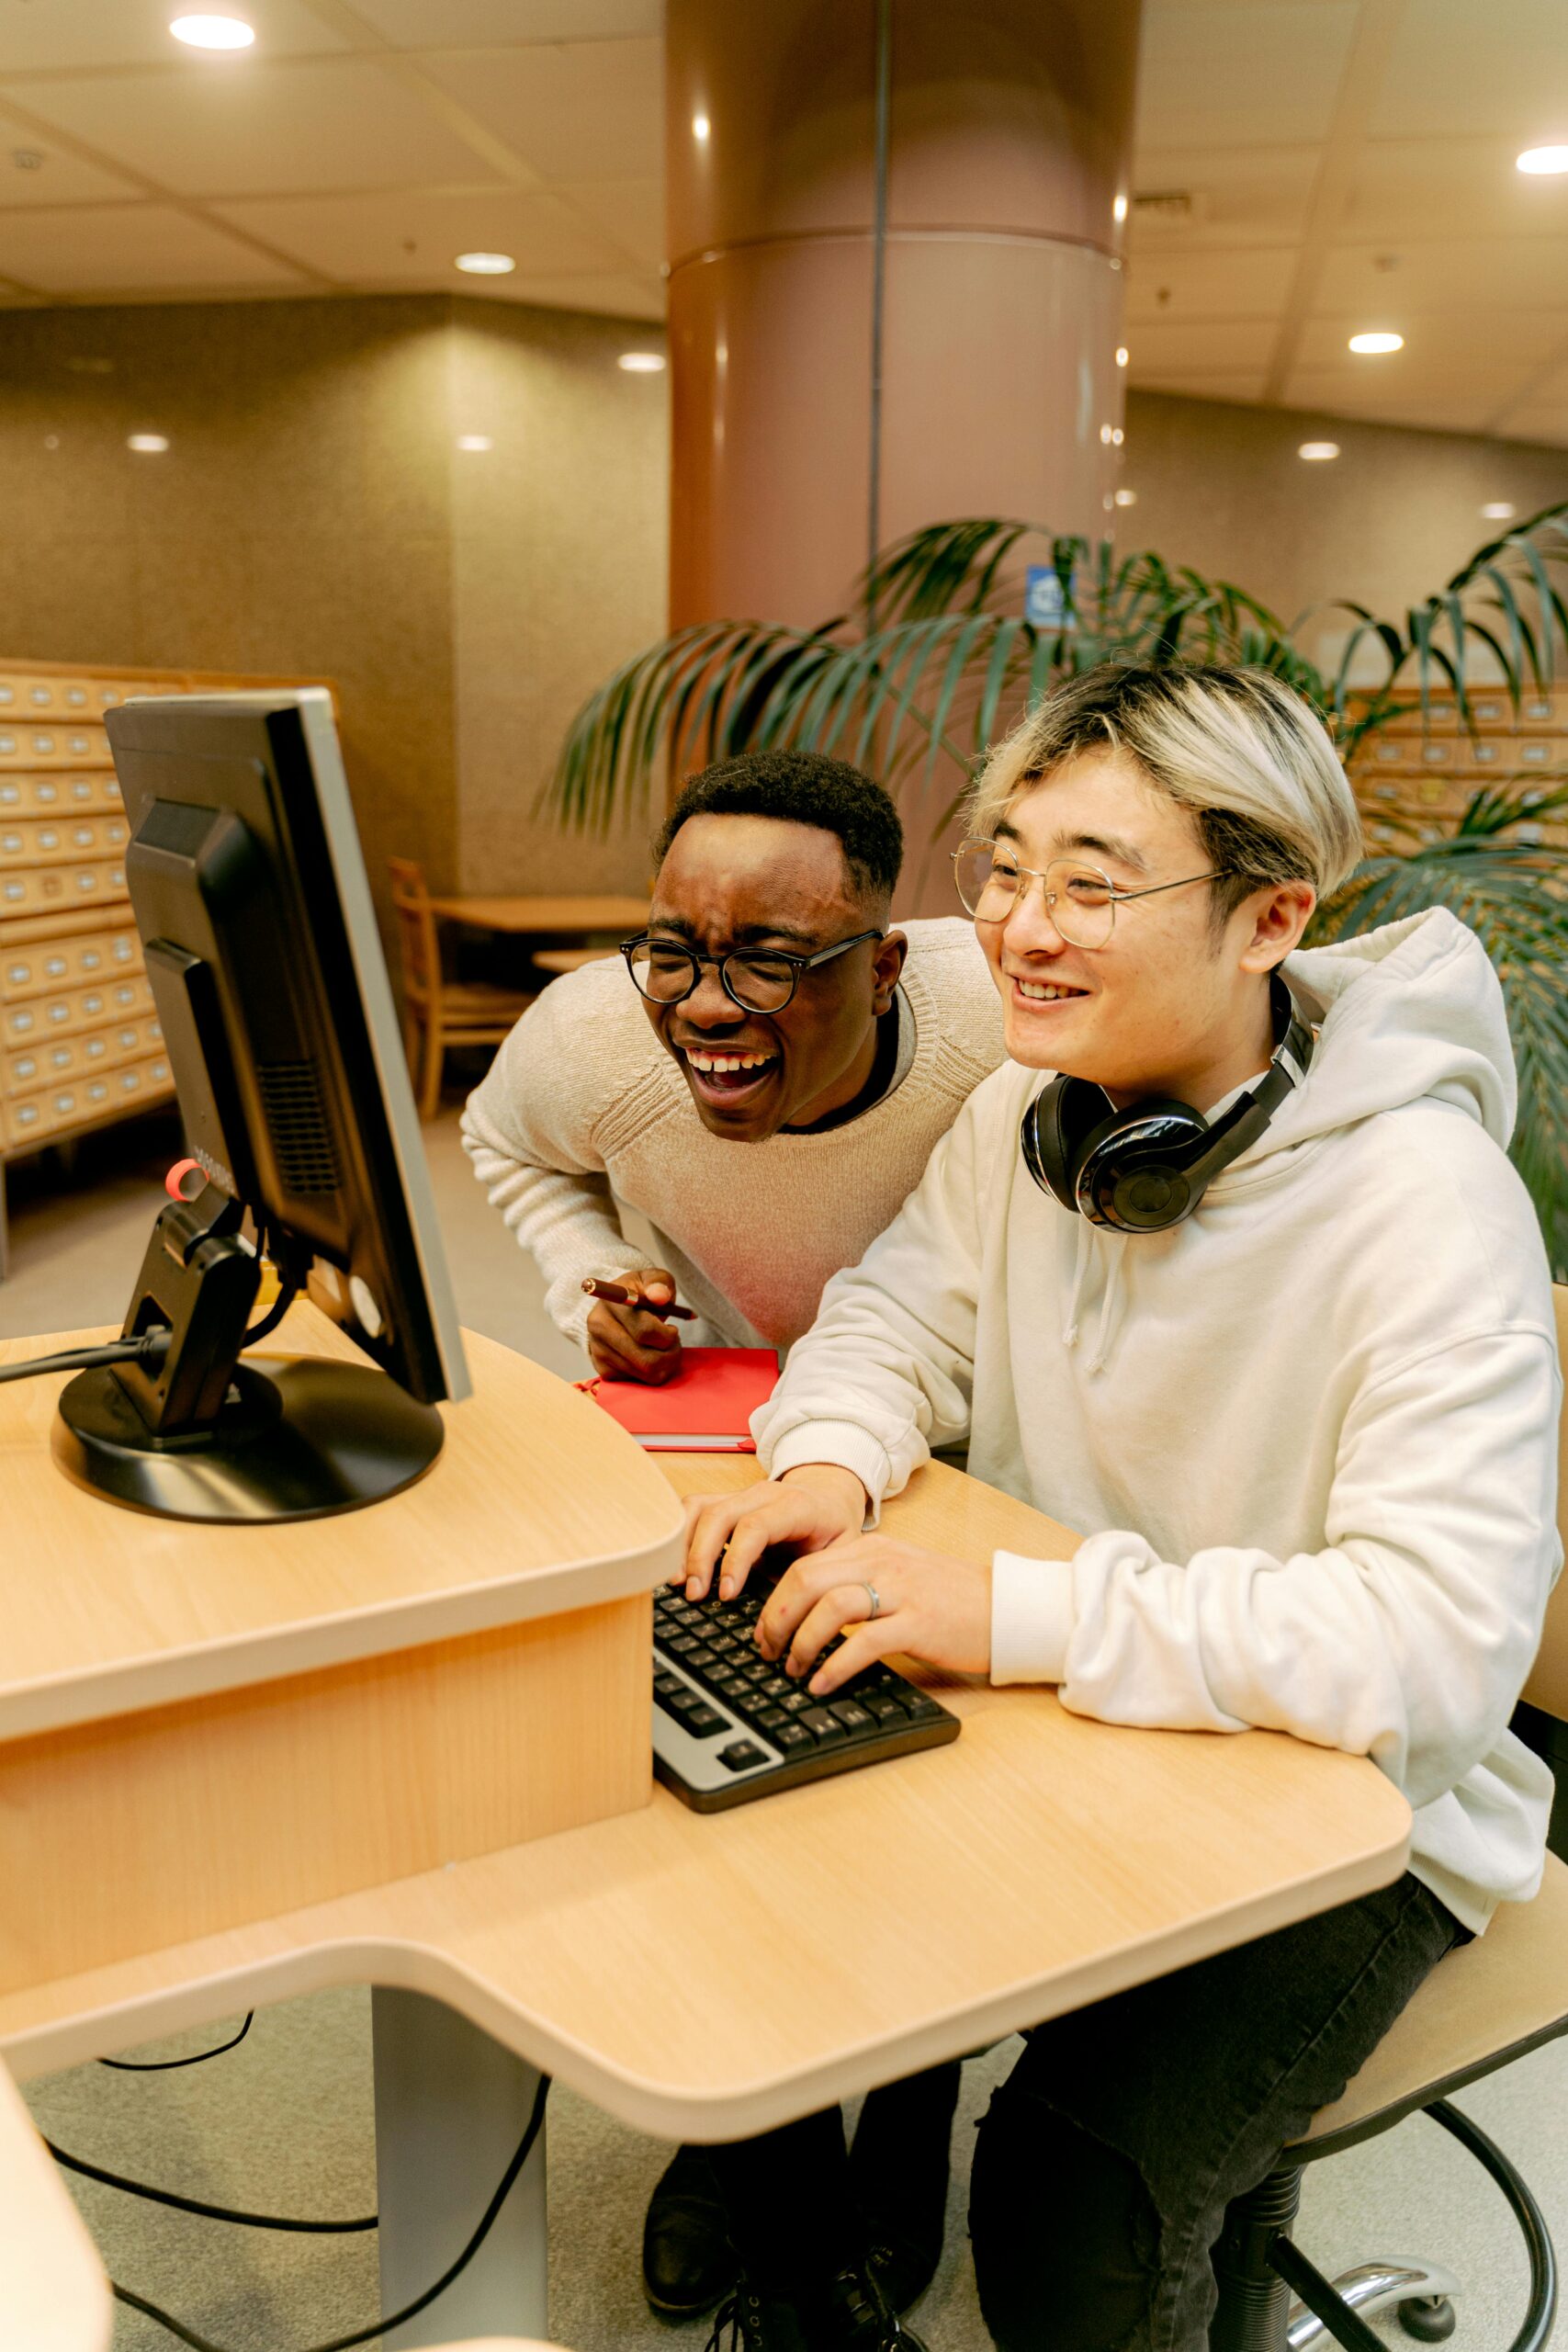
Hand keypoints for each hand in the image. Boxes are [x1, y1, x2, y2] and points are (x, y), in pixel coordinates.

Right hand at [586, 1267, 683, 1383]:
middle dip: (671, 1353)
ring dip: (666, 1364)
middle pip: (647, 1359)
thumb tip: (660, 1296)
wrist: (616, 1307)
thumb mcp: (652, 1278)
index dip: (668, 1335)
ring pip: (645, 1373)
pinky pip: (638, 1382)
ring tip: (665, 1349)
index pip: (645, 1330)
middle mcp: (599, 1328)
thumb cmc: (640, 1293)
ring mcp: (598, 1351)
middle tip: (674, 1343)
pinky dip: (652, 1373)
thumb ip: (659, 1283)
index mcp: (612, 1302)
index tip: (672, 1329)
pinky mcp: (603, 1370)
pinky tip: (651, 1357)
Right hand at [678, 1464, 868, 1600]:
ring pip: (700, 1508)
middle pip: (720, 1515)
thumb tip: (785, 1619)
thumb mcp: (839, 1555)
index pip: (756, 1526)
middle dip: (701, 1556)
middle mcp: (764, 1493)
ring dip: (683, 1545)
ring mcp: (741, 1494)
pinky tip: (676, 1564)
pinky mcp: (725, 1500)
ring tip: (678, 1582)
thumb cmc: (834, 1530)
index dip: (736, 1559)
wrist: (831, 1498)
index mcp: (797, 1506)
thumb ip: (815, 1580)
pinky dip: (679, 1534)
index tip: (727, 1594)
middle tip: (695, 1594)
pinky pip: (693, 1508)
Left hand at [756, 1532, 991, 1695]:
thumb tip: (811, 1611)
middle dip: (776, 1619)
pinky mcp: (919, 1623)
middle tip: (768, 1651)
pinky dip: (835, 1666)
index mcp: (873, 1549)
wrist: (1007, 1608)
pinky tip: (823, 1684)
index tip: (763, 1632)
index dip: (774, 1601)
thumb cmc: (953, 1599)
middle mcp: (882, 1563)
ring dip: (801, 1642)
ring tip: (794, 1669)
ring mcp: (901, 1591)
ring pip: (829, 1607)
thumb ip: (860, 1582)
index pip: (805, 1566)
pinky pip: (864, 1642)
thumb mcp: (900, 1576)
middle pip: (806, 1580)